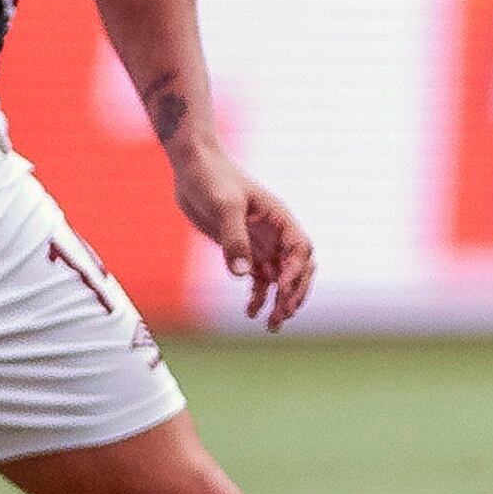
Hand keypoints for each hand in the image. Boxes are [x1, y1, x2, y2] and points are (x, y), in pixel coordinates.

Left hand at [175, 150, 317, 329]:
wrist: (192, 168)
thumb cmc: (212, 178)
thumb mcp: (223, 206)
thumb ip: (234, 239)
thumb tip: (243, 274)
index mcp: (280, 219)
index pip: (300, 250)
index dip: (296, 272)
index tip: (281, 289)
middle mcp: (275, 233)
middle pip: (297, 269)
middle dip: (293, 294)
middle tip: (280, 317)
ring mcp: (261, 243)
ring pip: (280, 278)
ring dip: (280, 301)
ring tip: (272, 325)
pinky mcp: (243, 250)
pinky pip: (259, 278)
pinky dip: (259, 296)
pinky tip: (251, 312)